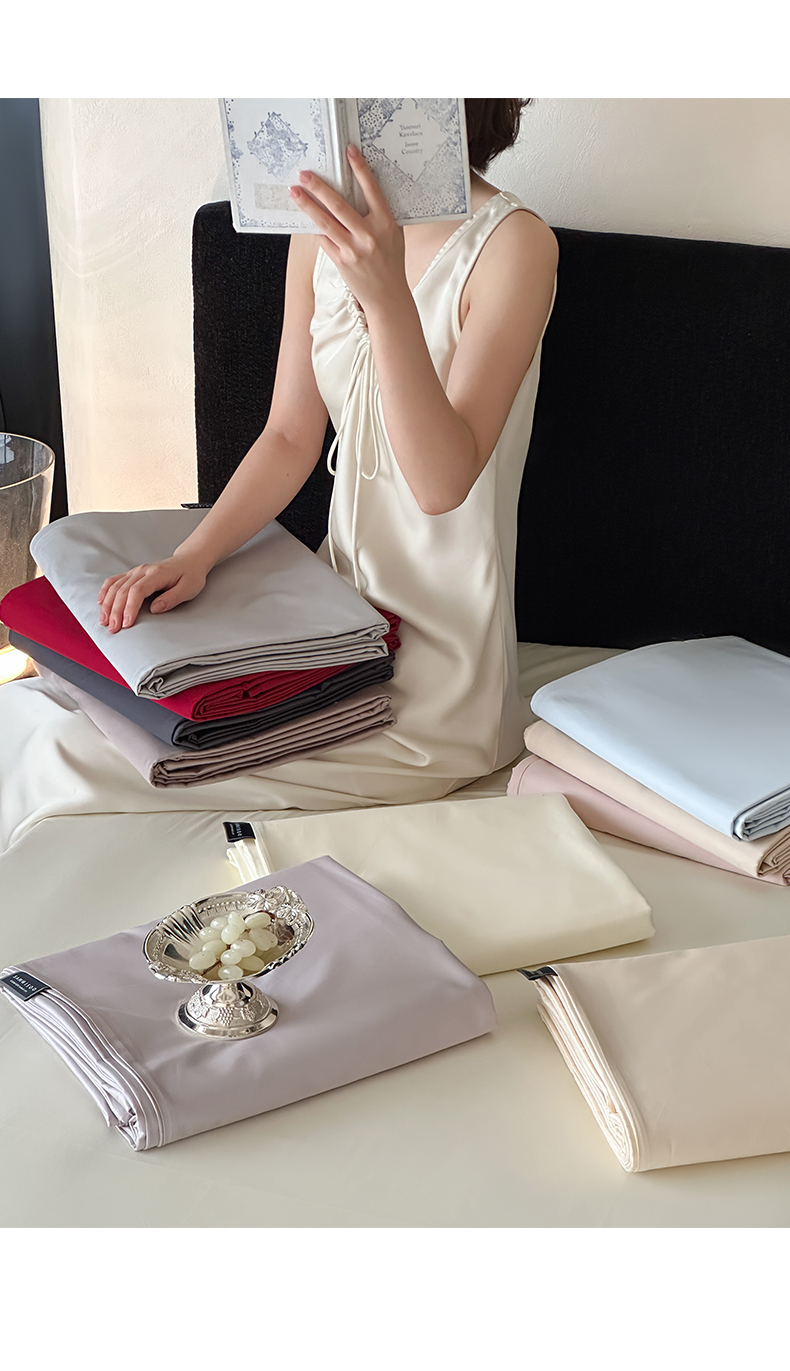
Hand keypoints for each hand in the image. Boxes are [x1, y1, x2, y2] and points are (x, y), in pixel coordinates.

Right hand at [97, 554, 208, 631]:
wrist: (189, 561)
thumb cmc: (190, 575)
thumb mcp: (189, 588)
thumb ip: (172, 598)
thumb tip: (155, 608)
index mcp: (156, 574)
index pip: (137, 591)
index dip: (130, 608)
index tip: (127, 623)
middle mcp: (143, 571)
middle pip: (122, 590)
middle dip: (115, 611)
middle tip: (113, 628)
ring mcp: (136, 571)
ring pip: (115, 586)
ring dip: (107, 604)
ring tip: (104, 621)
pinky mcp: (133, 574)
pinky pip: (114, 581)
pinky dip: (105, 591)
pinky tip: (101, 603)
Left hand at [289, 145, 407, 316]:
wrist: (388, 296)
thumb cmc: (392, 262)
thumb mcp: (394, 235)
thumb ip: (380, 216)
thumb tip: (362, 192)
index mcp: (385, 224)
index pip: (372, 190)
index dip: (360, 169)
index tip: (348, 151)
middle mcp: (368, 235)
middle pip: (339, 205)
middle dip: (320, 187)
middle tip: (305, 173)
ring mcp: (353, 249)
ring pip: (325, 222)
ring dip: (308, 205)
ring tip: (294, 191)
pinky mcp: (341, 261)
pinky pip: (323, 240)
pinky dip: (313, 227)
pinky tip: (303, 217)